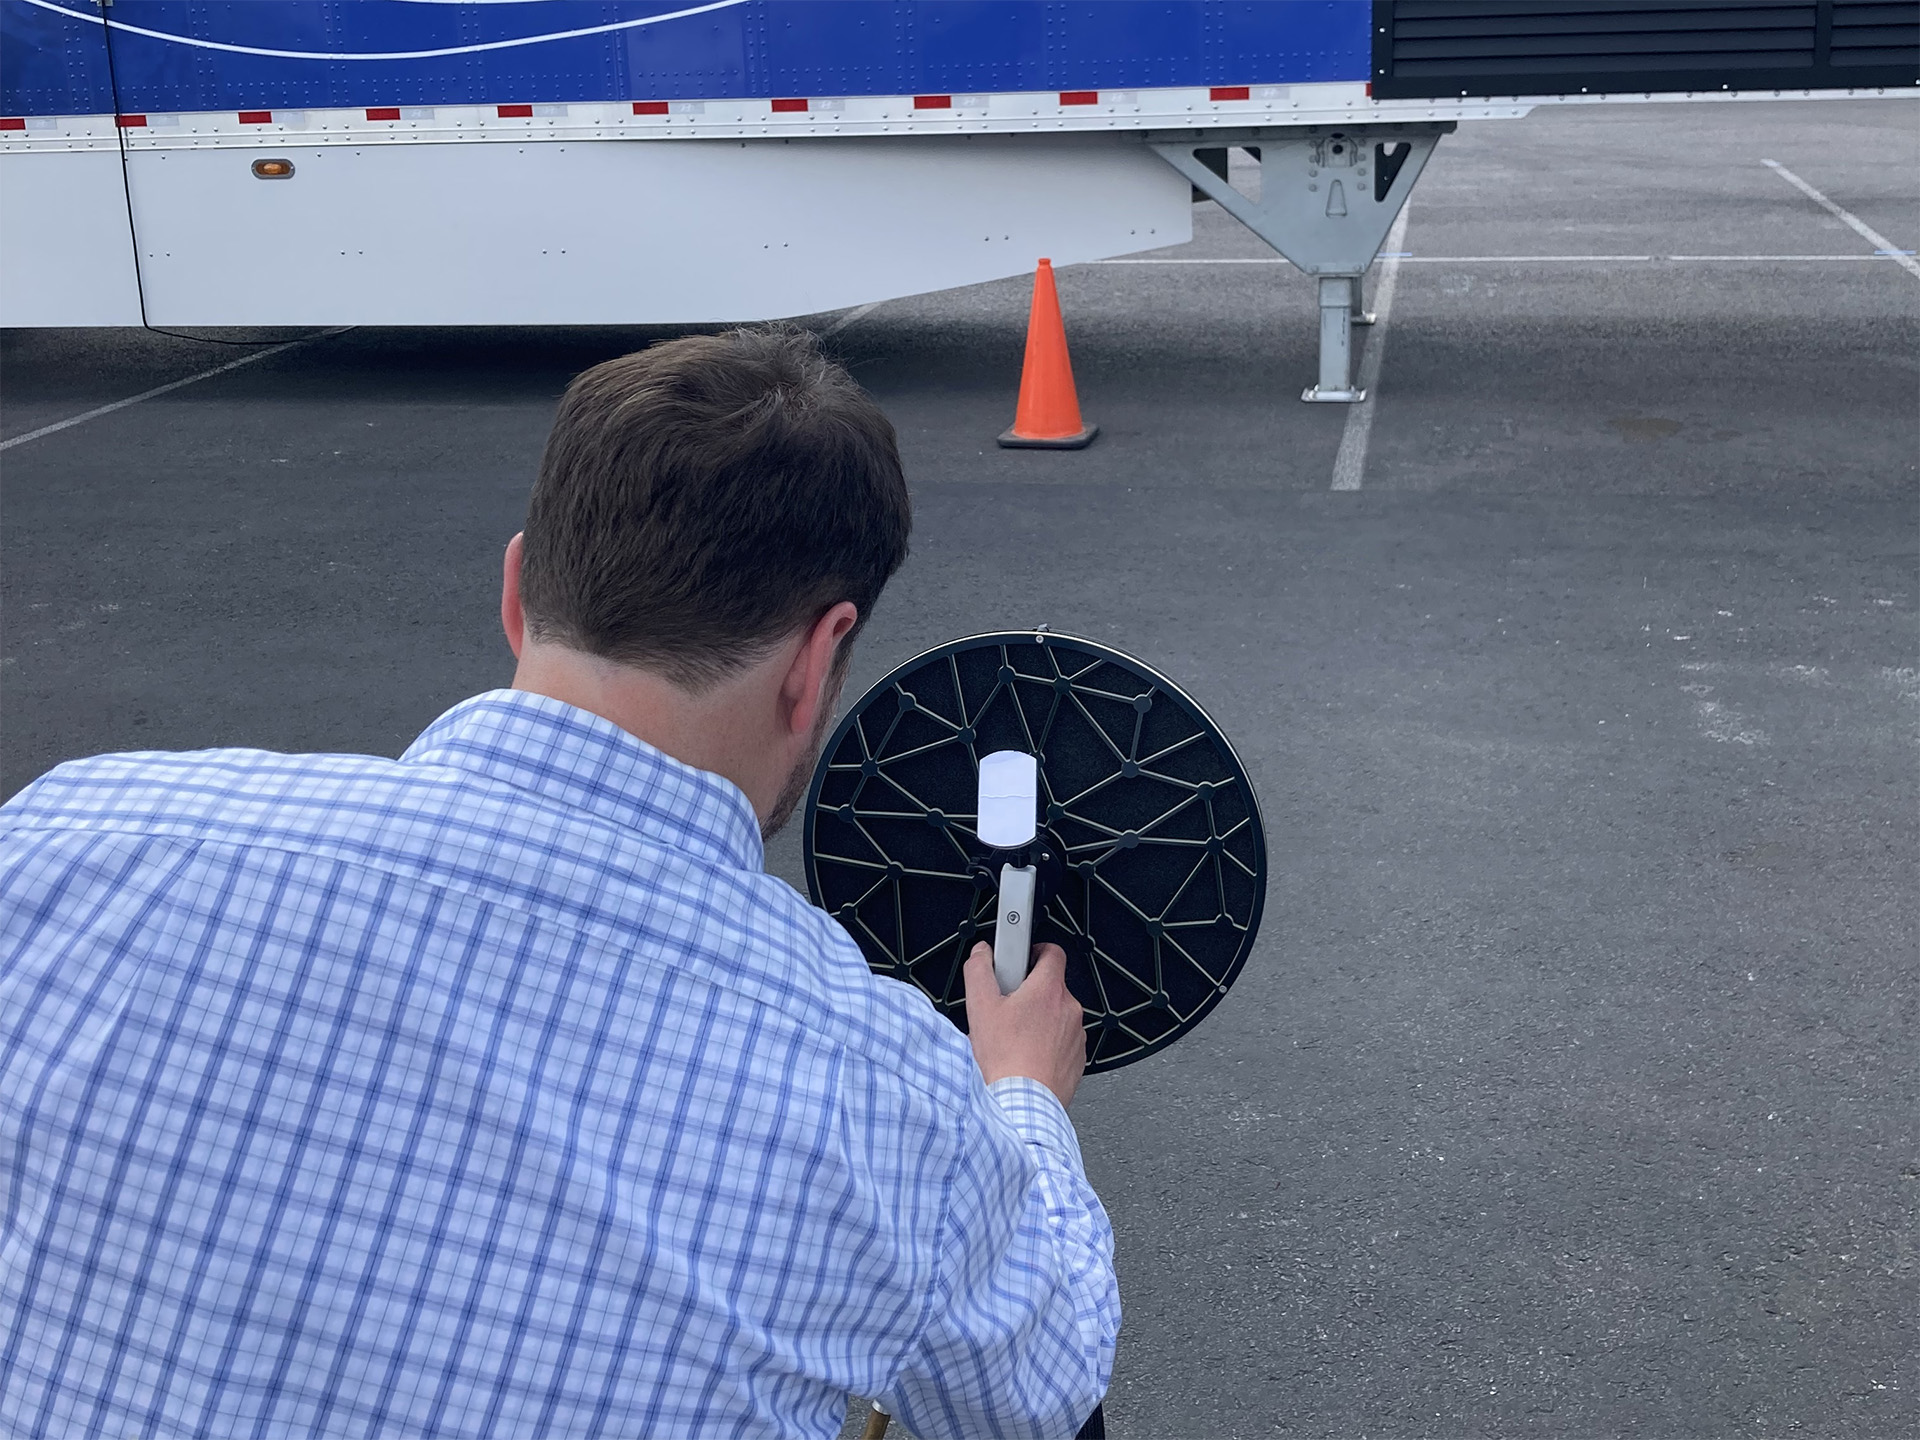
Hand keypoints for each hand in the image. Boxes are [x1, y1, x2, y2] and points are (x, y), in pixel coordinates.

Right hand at [963, 942, 1087, 1107]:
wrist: (1023, 1103)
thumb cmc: (1005, 1059)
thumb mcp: (980, 1007)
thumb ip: (979, 970)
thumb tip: (981, 953)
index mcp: (1048, 989)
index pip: (1052, 952)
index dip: (1034, 952)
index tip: (1021, 959)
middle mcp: (1069, 1008)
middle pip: (1052, 986)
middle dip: (1031, 992)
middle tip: (1008, 1007)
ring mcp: (1076, 1034)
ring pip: (1058, 1015)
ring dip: (1040, 1019)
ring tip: (1015, 1037)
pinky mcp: (1078, 1057)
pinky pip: (1063, 1040)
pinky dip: (1048, 1043)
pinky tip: (1027, 1055)